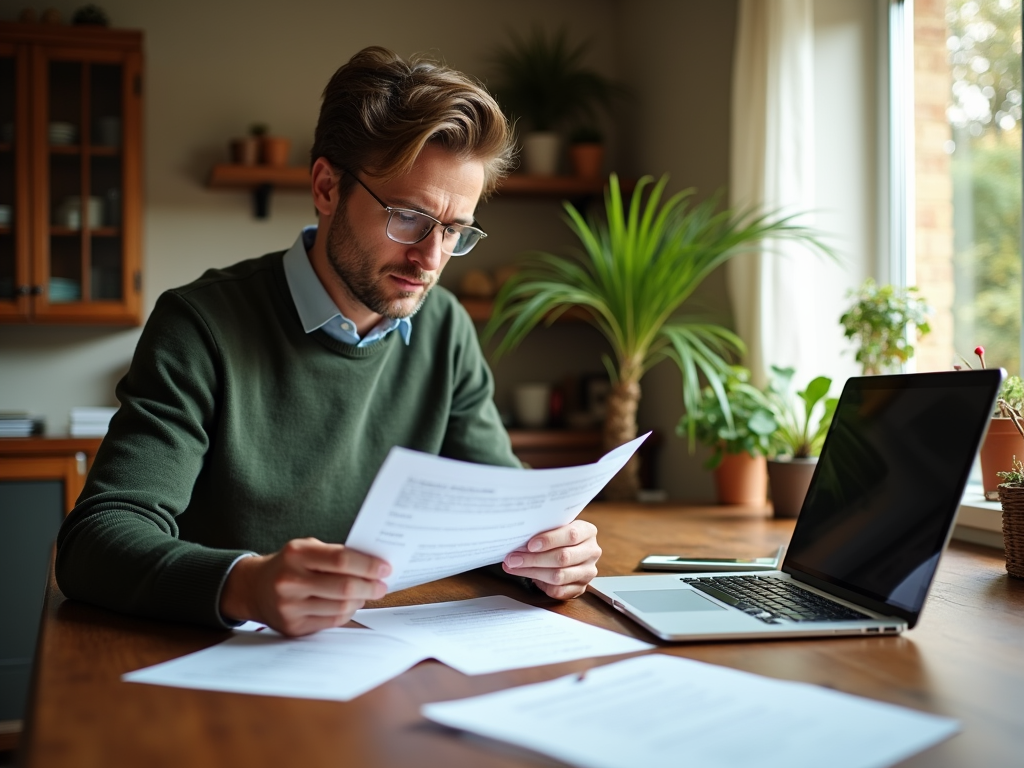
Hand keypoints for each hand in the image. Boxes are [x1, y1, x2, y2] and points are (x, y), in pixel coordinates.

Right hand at [220, 537, 390, 636]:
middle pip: (344, 587)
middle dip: (370, 586)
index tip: (385, 568)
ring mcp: (289, 607)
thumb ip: (336, 554)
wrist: (254, 588)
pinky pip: (331, 621)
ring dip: (360, 601)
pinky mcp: (292, 627)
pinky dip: (347, 613)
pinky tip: (350, 604)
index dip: (368, 565)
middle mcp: (290, 581)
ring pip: (340, 607)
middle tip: (383, 585)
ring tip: (366, 593)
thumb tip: (374, 565)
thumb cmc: (289, 564)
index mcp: (296, 554)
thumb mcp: (306, 548)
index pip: (341, 560)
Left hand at [501, 520, 600, 599]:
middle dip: (534, 559)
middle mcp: (591, 552)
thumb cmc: (559, 536)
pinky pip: (559, 591)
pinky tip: (530, 578)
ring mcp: (588, 572)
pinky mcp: (581, 588)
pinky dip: (542, 585)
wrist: (572, 550)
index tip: (530, 545)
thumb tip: (518, 540)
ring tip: (514, 567)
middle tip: (513, 559)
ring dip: (533, 572)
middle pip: (563, 558)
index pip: (571, 535)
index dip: (549, 540)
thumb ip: (544, 531)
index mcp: (588, 531)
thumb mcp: (557, 527)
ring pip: (559, 576)